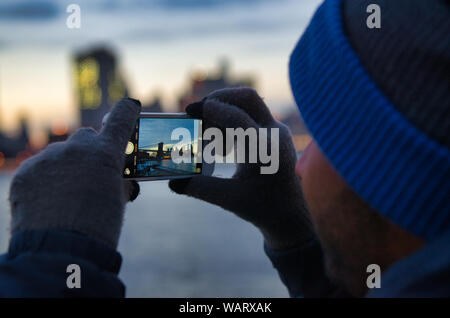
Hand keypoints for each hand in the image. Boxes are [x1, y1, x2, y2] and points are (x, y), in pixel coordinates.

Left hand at [9, 98, 140, 248]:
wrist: (59, 252)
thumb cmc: (98, 227)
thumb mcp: (117, 200)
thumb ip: (117, 179)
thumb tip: (117, 176)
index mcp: (106, 154)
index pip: (120, 119)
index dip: (127, 112)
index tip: (129, 106)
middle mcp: (76, 149)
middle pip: (86, 137)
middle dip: (91, 150)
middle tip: (92, 172)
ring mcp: (48, 159)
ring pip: (62, 154)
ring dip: (67, 167)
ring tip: (67, 195)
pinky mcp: (26, 173)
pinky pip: (40, 169)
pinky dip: (46, 179)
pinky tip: (49, 200)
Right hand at [169, 88, 313, 249]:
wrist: (291, 214)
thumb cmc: (262, 208)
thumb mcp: (229, 199)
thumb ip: (200, 188)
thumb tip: (173, 182)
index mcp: (265, 150)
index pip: (236, 117)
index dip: (210, 110)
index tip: (190, 110)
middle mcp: (275, 135)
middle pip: (248, 98)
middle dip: (220, 98)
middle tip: (198, 111)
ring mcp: (278, 131)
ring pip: (250, 105)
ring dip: (226, 110)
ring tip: (208, 134)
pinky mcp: (276, 133)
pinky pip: (253, 115)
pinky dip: (234, 120)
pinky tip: (223, 144)